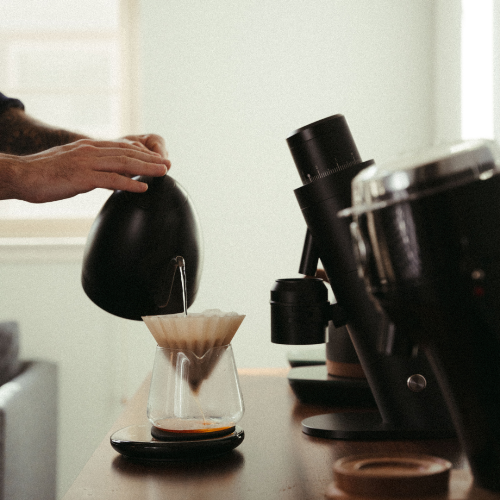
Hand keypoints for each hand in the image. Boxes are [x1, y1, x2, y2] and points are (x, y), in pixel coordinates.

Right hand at [1, 138, 170, 202]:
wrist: (21, 175)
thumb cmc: (45, 174)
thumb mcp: (73, 166)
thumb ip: (92, 169)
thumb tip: (109, 178)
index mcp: (89, 147)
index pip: (121, 147)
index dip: (142, 153)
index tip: (157, 158)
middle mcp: (90, 151)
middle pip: (127, 153)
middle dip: (150, 159)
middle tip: (168, 164)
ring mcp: (86, 163)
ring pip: (123, 163)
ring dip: (146, 168)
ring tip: (163, 172)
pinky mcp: (81, 177)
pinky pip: (109, 179)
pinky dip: (128, 183)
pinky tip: (142, 187)